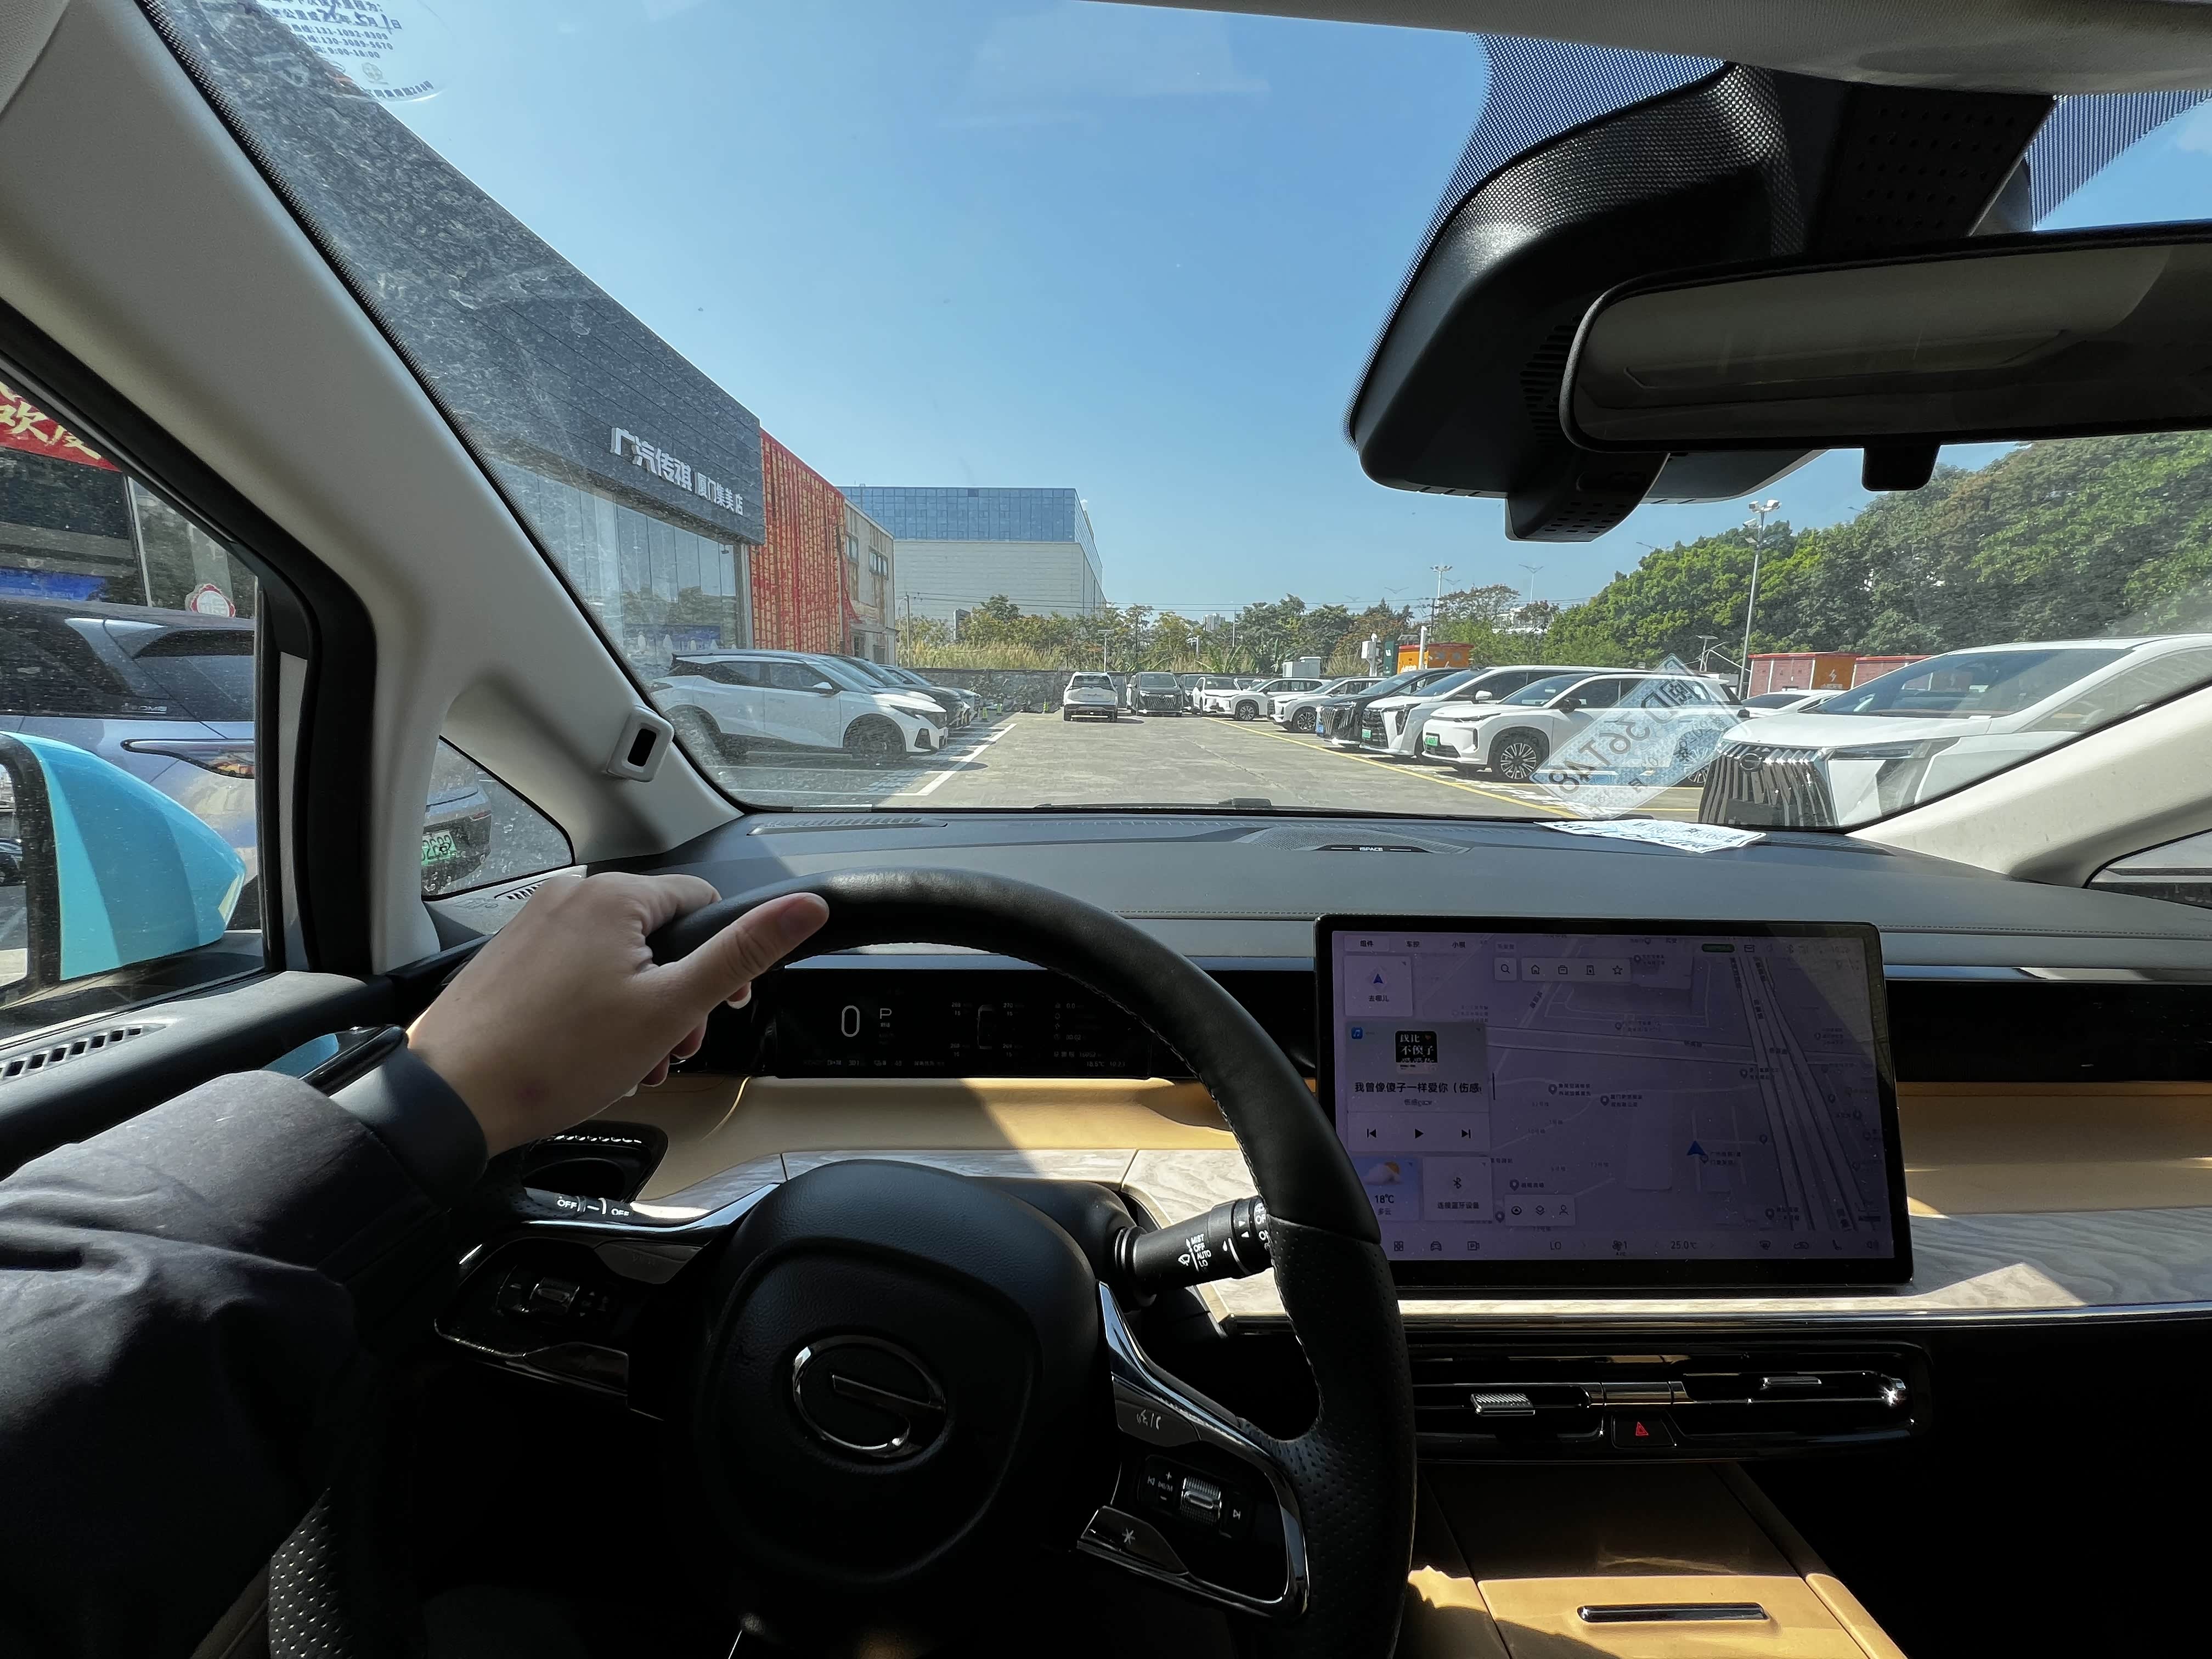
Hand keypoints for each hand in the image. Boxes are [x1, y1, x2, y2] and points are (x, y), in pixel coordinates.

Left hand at [406, 874, 827, 1153]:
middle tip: (670, 1047)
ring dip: (639, 1008)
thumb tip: (805, 907)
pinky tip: (588, 1054)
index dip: (724, 960)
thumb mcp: (672, 1008)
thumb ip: (742, 952)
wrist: (452, 1097)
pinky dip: (594, 1008)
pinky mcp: (508, 956)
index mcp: (615, 896)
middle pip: (659, 935)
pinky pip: (573, 970)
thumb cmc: (554, 1057)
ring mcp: (532, 925)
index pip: (704, 904)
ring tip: (627, 1060)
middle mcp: (570, 896)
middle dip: (677, 995)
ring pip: (616, 958)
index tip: (720, 1009)